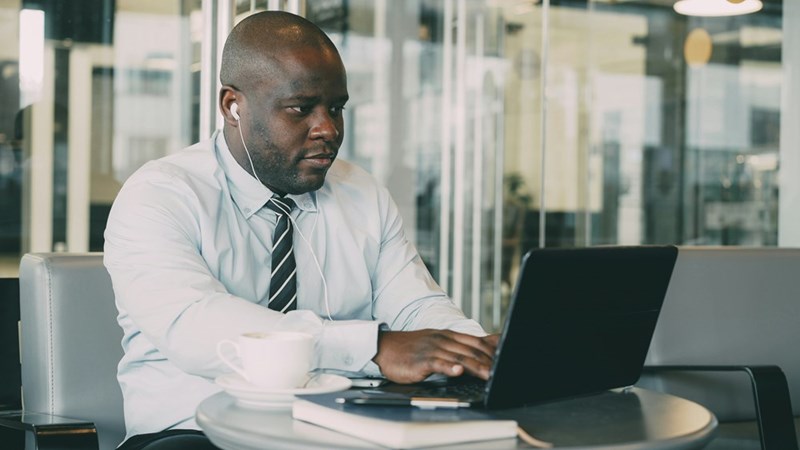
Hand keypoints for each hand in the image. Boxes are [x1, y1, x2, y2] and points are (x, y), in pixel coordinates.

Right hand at [372, 329, 499, 383]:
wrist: (385, 347)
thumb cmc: (413, 348)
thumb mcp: (440, 341)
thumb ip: (463, 344)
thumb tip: (489, 343)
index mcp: (448, 336)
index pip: (476, 342)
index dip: (493, 352)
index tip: (507, 360)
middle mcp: (443, 340)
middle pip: (471, 350)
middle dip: (490, 361)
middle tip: (505, 371)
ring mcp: (432, 349)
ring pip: (459, 358)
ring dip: (476, 367)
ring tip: (490, 375)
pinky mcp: (421, 360)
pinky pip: (437, 363)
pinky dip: (449, 367)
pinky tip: (457, 371)